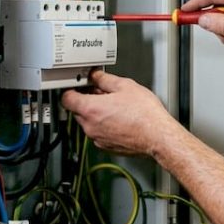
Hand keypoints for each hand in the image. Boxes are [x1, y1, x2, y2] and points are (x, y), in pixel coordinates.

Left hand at [61, 70, 181, 156]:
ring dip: (96, 114)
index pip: (66, 99)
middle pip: (77, 111)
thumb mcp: (125, 86)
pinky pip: (99, 133)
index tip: (78, 86)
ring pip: (88, 122)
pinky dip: (104, 126)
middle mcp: (90, 126)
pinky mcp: (106, 147)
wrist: (157, 136)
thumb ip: (105, 79)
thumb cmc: (144, 114)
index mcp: (91, 109)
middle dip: (87, 101)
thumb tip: (96, 76)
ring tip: (115, 107)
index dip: (71, 90)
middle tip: (102, 93)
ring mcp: (97, 138)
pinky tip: (119, 119)